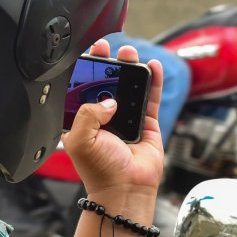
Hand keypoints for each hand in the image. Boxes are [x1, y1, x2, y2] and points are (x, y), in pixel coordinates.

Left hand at [61, 40, 163, 200]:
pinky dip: (154, 80)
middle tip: (107, 48)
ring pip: (130, 85)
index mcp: (83, 120)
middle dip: (107, 63)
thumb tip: (109, 100)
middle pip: (107, 82)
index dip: (85, 71)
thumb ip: (88, 114)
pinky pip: (151, 97)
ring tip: (130, 52)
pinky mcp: (146, 122)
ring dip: (130, 67)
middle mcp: (104, 116)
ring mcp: (126, 118)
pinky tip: (153, 66)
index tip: (88, 54)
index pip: (82, 89)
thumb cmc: (100, 170)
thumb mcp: (82, 140)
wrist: (126, 188)